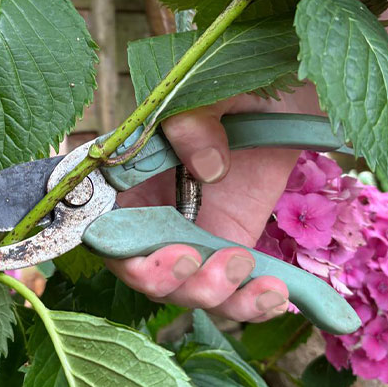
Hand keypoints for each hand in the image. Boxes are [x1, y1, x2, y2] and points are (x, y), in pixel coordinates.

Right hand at [108, 86, 321, 322]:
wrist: (282, 95)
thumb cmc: (233, 82)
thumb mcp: (209, 89)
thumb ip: (194, 120)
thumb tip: (207, 168)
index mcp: (128, 176)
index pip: (105, 230)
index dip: (125, 256)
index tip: (167, 252)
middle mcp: (153, 212)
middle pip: (142, 272)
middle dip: (169, 281)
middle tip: (198, 261)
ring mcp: (192, 233)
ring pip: (186, 290)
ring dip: (212, 294)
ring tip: (248, 268)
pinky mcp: (230, 245)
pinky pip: (231, 291)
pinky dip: (250, 303)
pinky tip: (274, 293)